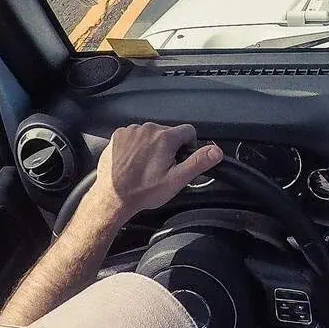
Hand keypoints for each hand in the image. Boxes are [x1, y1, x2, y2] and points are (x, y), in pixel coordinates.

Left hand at [79, 122, 221, 226]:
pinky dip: (136, 146)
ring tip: (145, 167)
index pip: (188, 131)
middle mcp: (148, 129)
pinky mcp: (118, 136)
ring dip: (152, 146)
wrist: (112, 198)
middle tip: (161, 168)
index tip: (180, 159)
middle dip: (169, 147)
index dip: (188, 146)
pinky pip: (134, 136)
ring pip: (151, 134)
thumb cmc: (143, 191)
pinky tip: (133, 162)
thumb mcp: (176, 180)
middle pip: (168, 133)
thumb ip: (198, 162)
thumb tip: (216, 151)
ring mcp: (131, 131)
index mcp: (165, 138)